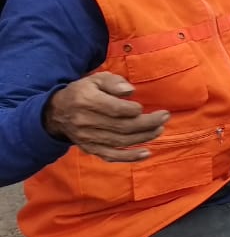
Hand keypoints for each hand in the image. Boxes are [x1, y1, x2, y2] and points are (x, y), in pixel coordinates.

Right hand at [44, 72, 169, 162]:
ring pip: (120, 142)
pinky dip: (130, 157)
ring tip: (159, 129)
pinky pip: (111, 156)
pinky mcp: (90, 149)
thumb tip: (129, 91)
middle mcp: (85, 121)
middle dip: (147, 123)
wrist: (57, 113)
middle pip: (121, 127)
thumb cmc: (84, 92)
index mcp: (86, 101)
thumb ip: (114, 82)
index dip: (132, 110)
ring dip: (143, 137)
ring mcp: (87, 138)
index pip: (114, 109)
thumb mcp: (96, 79)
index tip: (143, 107)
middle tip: (165, 116)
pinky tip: (146, 153)